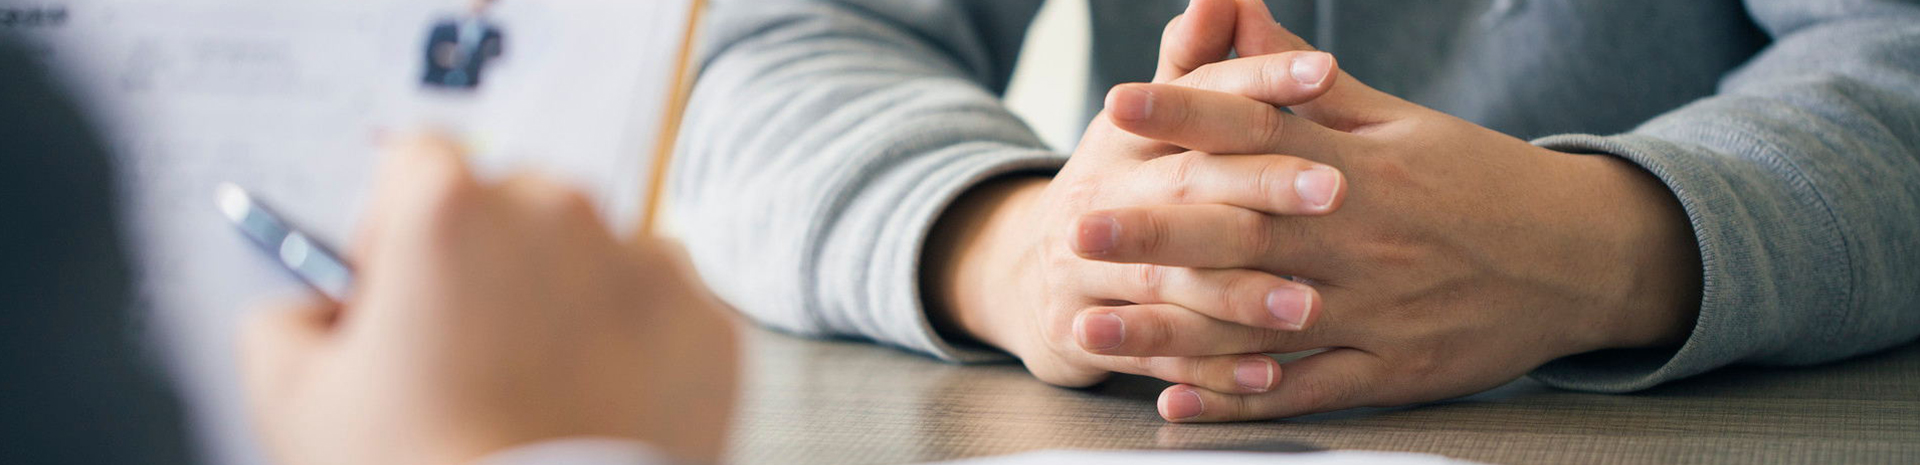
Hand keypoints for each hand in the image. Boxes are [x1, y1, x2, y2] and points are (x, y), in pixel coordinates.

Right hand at [240, 135, 738, 464]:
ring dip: (567, 298)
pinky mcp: (707, 325)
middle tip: (466, 353)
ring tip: (537, 387)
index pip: (415, 163)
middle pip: (514, 206)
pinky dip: (638, 346)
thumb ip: (284, 325)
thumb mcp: (296, 403)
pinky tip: (595, 403)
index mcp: (450, 208)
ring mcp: (645, 265)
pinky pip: (665, 311)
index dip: (394, 226)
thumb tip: (304, 313)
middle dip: (488, 263)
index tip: (398, 284)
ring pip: (597, 254)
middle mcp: (560, 214)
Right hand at [926, 0, 1347, 392]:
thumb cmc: (1120, 188)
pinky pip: (1156, 357)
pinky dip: (1211, 369)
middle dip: (1261, 188)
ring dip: (1240, 295)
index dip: (1259, 80)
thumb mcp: (1144, 122)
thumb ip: (1193, 62)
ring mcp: (1087, 271)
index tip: (1326, 71)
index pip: (1198, 97)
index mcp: (1125, 136)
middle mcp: (1100, 198)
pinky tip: (1268, 374)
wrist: (1032, 276)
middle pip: (1186, 188)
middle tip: (1337, 190)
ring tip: (1310, 303)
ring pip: (1170, 280)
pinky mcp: (1088, 336)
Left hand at [1089, 3, 1702, 420]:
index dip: (1186, 115)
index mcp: (1361, 169)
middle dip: (1156, 229)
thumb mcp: (1399, 122)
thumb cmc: (1479, 181)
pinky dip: (1238, 397)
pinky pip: (1302, 390)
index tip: (1119, 102)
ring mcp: (1372, 313)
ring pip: (1257, 322)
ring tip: (1091, 324)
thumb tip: (1231, 12)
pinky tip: (1173, 396)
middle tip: (1080, 222)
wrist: (1582, 260)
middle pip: (1243, 232)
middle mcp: (1361, 241)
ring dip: (1169, 327)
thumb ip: (1303, 84)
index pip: (1260, 133)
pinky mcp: (1387, 373)